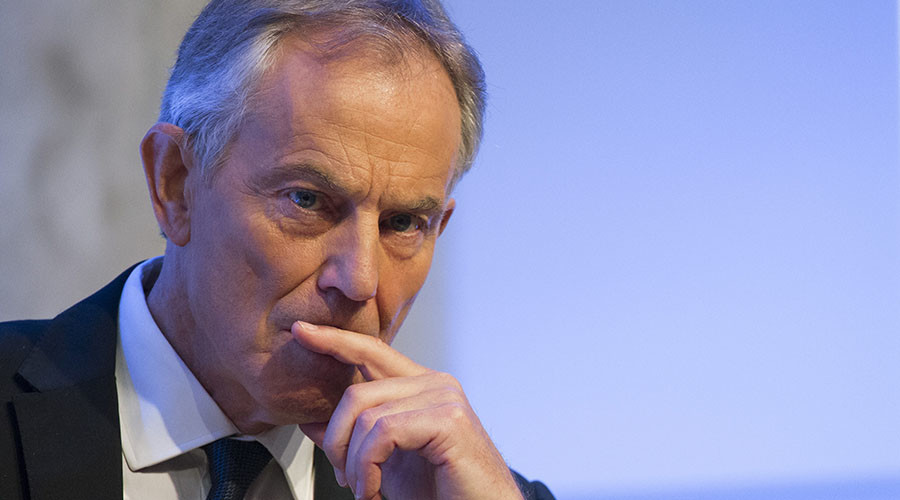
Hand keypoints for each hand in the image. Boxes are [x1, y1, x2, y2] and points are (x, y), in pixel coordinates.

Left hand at [291, 321, 522, 499]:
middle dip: (336, 440)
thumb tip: (310, 419)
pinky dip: (368, 468)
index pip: (371, 351)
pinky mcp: (449, 419)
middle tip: (344, 478)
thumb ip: (352, 435)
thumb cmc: (441, 491)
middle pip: (357, 392)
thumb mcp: (385, 461)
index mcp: (421, 386)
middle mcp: (435, 384)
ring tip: (365, 490)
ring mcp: (445, 398)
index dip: (336, 340)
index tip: (302, 332)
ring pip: (366, 415)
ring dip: (353, 464)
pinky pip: (383, 433)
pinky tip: (374, 490)